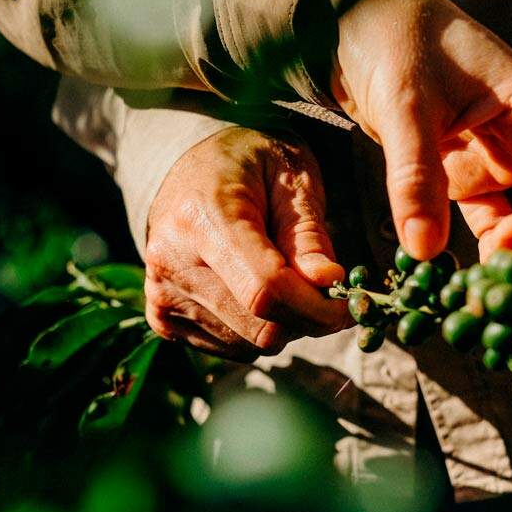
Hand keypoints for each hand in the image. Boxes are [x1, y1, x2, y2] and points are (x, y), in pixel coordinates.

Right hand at [143, 128, 350, 361]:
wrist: (191, 164)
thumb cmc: (249, 162)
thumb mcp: (291, 179)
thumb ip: (308, 236)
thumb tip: (328, 284)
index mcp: (202, 217)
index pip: (265, 290)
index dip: (317, 308)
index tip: (349, 306)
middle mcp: (172, 261)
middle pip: (259, 326)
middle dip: (306, 318)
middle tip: (326, 291)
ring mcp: (162, 294)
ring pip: (248, 344)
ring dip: (283, 324)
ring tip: (285, 278)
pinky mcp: (163, 317)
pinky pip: (229, 348)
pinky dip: (256, 329)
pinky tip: (255, 290)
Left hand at [331, 0, 511, 263]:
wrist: (357, 20)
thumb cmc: (392, 40)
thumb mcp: (404, 103)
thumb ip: (415, 173)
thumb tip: (424, 250)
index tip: (508, 247)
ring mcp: (501, 160)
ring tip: (503, 301)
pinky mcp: (469, 178)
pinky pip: (494, 224)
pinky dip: (490, 254)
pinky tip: (472, 285)